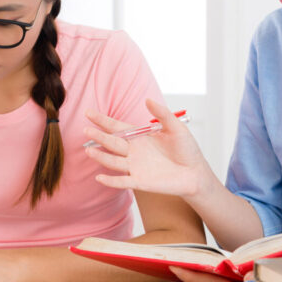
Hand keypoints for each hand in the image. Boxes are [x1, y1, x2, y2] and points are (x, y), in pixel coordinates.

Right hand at [84, 99, 213, 200]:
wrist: (196, 173)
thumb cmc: (187, 150)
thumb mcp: (176, 128)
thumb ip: (162, 114)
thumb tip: (148, 100)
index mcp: (140, 137)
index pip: (117, 127)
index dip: (103, 120)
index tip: (89, 113)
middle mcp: (134, 151)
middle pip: (112, 143)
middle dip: (99, 137)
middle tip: (86, 130)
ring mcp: (135, 167)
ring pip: (114, 161)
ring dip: (101, 157)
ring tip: (89, 151)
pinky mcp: (140, 182)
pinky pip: (122, 182)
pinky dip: (111, 180)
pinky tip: (100, 177)